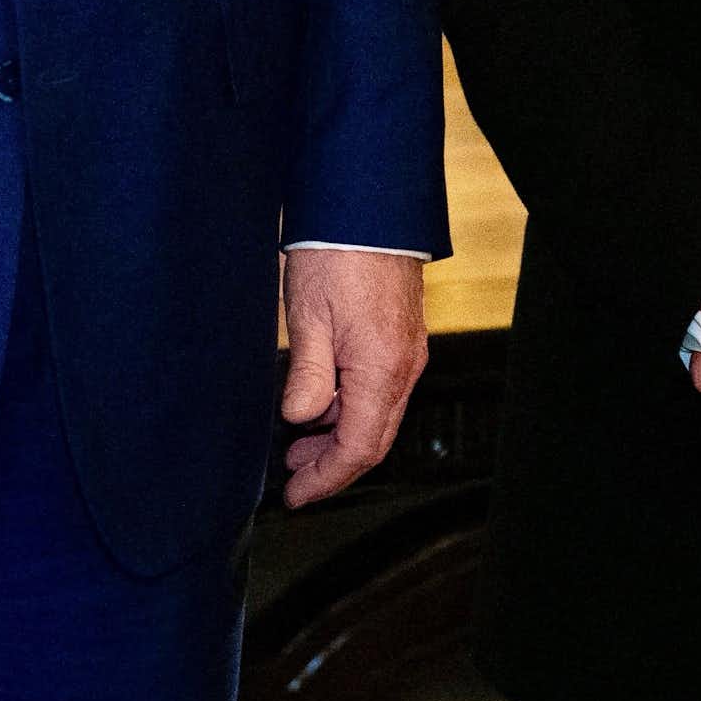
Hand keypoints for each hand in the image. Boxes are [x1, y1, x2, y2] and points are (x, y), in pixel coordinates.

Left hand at [279, 249, 427, 507]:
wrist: (368, 205)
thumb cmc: (336, 253)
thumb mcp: (308, 316)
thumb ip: (308, 375)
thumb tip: (300, 419)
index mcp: (381, 368)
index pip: (359, 447)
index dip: (326, 478)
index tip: (295, 495)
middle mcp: (404, 364)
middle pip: (375, 438)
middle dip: (334, 464)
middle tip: (293, 476)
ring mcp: (407, 349)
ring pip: (379, 413)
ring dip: (341, 435)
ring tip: (299, 442)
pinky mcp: (401, 334)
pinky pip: (382, 388)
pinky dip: (353, 407)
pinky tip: (323, 400)